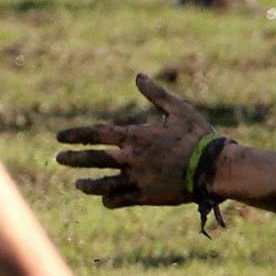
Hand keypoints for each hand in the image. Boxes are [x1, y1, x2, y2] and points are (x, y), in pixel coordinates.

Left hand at [55, 74, 218, 208]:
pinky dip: (109, 199)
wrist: (216, 167)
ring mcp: (137, 179)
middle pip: (92, 159)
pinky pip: (120, 200)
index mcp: (137, 136)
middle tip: (60, 159)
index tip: (59, 137)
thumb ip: (156, 94)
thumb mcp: (180, 110)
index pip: (95, 134)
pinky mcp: (146, 196)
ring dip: (87, 184)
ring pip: (101, 184)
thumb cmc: (199, 136)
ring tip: (78, 184)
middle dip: (73, 159)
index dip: (75, 135)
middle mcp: (131, 158)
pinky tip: (105, 199)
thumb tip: (139, 76)